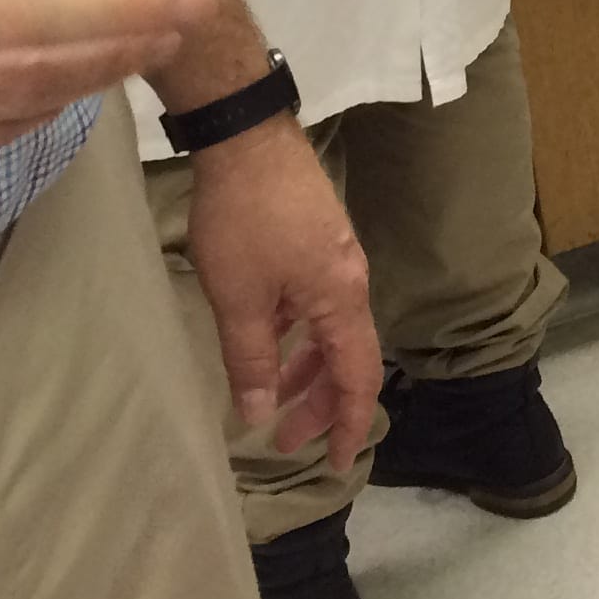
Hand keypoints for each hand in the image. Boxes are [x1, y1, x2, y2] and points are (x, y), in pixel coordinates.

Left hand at [184, 117, 383, 455]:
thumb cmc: (243, 219)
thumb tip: (257, 416)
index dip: (349, 425)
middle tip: (282, 439)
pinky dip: (299, 334)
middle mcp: (350, 280)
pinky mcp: (318, 237)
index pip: (359, 378)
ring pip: (331, 329)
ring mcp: (336, 255)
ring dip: (306, 369)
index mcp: (341, 299)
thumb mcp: (239, 298)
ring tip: (269, 397)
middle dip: (319, 404)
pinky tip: (268, 337)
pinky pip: (319, 303)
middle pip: (348, 357)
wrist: (246, 135)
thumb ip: (252, 361)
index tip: (338, 464)